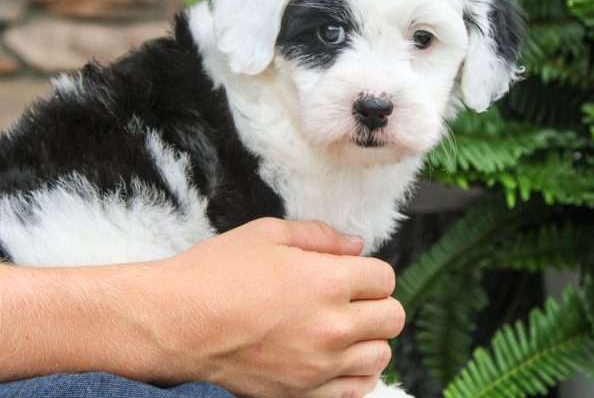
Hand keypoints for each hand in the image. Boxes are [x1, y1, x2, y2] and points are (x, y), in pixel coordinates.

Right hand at [142, 218, 405, 397]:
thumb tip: (356, 244)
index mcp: (329, 282)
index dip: (368, 269)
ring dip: (368, 337)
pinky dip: (355, 372)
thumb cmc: (219, 271)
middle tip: (348, 295)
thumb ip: (320, 236)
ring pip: (380, 356)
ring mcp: (319, 367)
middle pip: (392, 318)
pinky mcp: (302, 395)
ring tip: (339, 326)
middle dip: (376, 301)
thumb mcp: (269, 233)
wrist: (178, 321)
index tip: (349, 270)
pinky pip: (356, 391)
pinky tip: (332, 356)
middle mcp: (333, 328)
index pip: (385, 278)